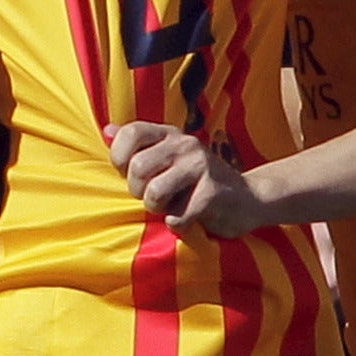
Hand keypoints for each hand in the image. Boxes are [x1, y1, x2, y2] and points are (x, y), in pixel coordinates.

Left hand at [109, 120, 268, 232]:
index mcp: (169, 134)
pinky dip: (177, 224)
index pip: (129, 134)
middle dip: (139, 192)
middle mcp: (185, 144)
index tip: (131, 174)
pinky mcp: (213, 192)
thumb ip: (138, 145)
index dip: (120, 159)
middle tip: (156, 197)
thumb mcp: (169, 158)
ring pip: (153, 193)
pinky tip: (189, 218)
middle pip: (137, 169)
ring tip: (172, 206)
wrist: (248, 199)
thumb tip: (107, 130)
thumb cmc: (197, 182)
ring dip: (158, 209)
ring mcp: (201, 166)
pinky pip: (176, 217)